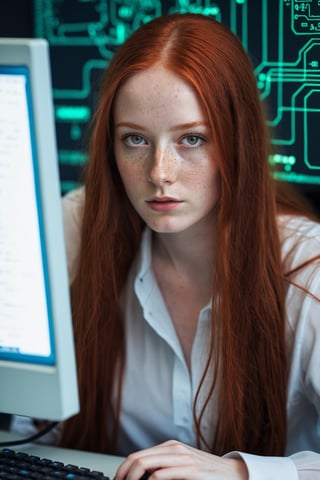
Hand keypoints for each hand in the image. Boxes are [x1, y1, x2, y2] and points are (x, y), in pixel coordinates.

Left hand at [114, 440, 247, 479]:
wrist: (232, 474)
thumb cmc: (206, 472)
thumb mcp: (181, 465)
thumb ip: (163, 467)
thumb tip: (140, 478)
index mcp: (169, 447)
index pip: (136, 456)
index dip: (122, 471)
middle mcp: (174, 449)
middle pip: (137, 459)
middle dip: (124, 476)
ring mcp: (182, 458)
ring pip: (146, 465)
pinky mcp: (191, 471)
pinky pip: (162, 475)